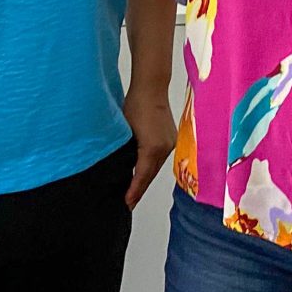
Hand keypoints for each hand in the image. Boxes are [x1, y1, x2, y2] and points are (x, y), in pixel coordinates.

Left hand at [123, 87, 175, 208]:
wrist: (151, 87)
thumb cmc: (134, 105)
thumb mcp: (124, 131)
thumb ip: (124, 151)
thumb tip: (119, 167)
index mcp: (152, 148)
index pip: (141, 176)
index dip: (133, 191)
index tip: (126, 203)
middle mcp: (164, 149)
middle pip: (150, 175)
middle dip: (139, 190)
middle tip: (128, 204)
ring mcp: (170, 144)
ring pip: (155, 167)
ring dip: (145, 179)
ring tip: (133, 192)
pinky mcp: (171, 139)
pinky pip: (159, 158)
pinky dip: (150, 167)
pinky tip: (142, 173)